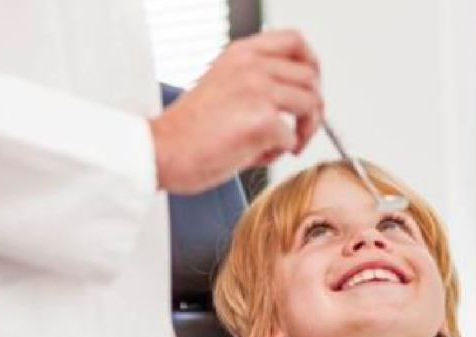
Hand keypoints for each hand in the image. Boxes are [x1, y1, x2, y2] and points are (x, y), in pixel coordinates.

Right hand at [150, 29, 322, 193]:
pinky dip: (279, 153)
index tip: (311, 87)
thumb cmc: (188, 129)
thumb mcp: (224, 85)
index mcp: (241, 54)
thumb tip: (297, 96)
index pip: (295, 41)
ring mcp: (259, 91)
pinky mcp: (263, 121)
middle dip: (314, 108)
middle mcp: (251, 66)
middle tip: (301, 129)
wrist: (161, 151)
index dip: (312, 65)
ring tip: (286, 146)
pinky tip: (255, 156)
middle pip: (310, 77)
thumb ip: (258, 81)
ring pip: (311, 104)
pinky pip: (292, 138)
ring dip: (305, 130)